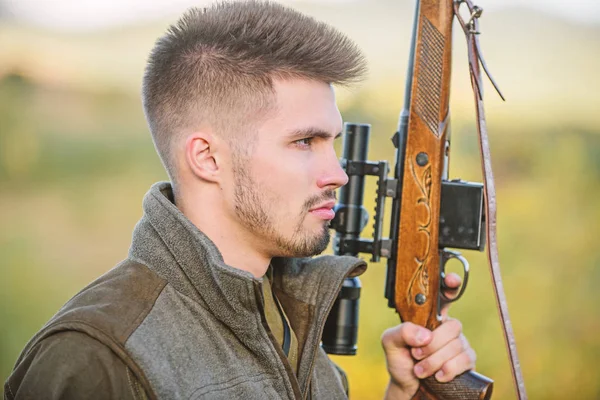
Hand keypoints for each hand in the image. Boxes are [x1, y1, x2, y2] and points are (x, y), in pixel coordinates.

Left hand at [380, 273, 475, 399]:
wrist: (408, 388)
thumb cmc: (401, 361)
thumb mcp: (390, 343)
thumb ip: (401, 332)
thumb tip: (424, 335)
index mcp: (430, 318)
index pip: (444, 297)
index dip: (451, 285)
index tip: (452, 280)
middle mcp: (447, 328)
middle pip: (453, 325)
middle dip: (433, 344)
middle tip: (416, 355)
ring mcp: (459, 344)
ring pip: (458, 345)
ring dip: (435, 361)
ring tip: (420, 370)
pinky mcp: (466, 362)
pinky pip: (466, 360)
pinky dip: (449, 369)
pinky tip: (439, 376)